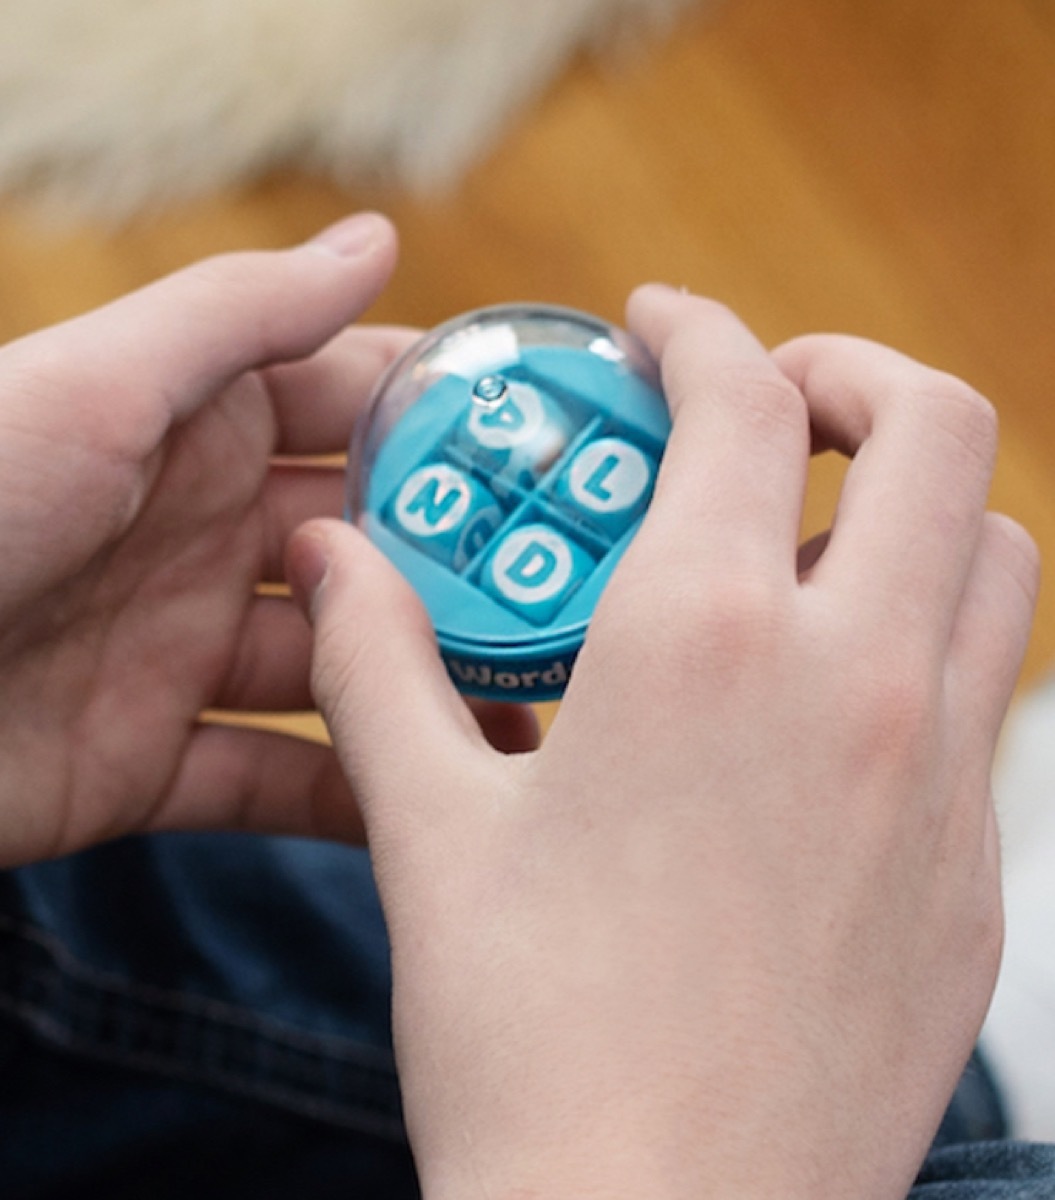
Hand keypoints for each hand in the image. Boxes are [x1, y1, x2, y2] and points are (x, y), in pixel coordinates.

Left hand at [0, 212, 535, 866]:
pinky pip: (273, 782)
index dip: (455, 426)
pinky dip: (349, 797)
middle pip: (370, 550)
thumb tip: (377, 240)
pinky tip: (433, 807)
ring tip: (535, 713)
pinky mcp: (152, 761)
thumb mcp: (102, 385)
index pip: (356, 409)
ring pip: (341, 672)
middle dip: (466, 571)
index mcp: (195, 430)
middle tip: (573, 599)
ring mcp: (183, 652)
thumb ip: (243, 317)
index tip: (561, 449)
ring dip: (428, 691)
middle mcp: (203, 535)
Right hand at [288, 287, 1038, 1199]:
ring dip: (917, 507)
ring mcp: (938, 775)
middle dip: (851, 374)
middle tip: (774, 402)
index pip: (740, 399)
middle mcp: (849, 680)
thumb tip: (330, 563)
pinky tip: (834, 697)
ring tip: (817, 541)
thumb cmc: (531, 1037)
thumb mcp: (430, 829)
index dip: (699, 329)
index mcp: (698, 642)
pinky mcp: (973, 869)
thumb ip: (379, 664)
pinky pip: (991, 691)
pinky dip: (933, 637)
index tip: (660, 327)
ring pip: (995, 553)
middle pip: (935, 427)